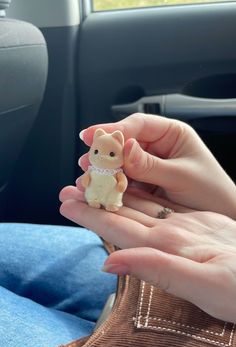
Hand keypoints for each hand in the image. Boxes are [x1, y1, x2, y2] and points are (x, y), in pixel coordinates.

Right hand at [59, 186, 235, 322]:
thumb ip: (156, 268)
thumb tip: (111, 262)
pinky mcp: (198, 229)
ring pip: (141, 207)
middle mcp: (175, 228)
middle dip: (95, 200)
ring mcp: (186, 226)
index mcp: (171, 241)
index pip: (120, 224)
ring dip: (112, 198)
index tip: (67, 203)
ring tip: (89, 189)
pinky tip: (130, 203)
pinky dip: (138, 206)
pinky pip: (159, 213)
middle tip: (68, 191)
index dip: (91, 214)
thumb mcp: (202, 285)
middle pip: (126, 210)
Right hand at [79, 113, 235, 218]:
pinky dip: (112, 187)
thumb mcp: (181, 177)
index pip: (138, 125)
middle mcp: (158, 147)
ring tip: (87, 179)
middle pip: (125, 144)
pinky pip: (125, 181)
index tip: (91, 136)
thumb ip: (151, 165)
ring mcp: (150, 166)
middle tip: (87, 162)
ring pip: (121, 164)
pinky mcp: (145, 184)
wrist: (222, 217)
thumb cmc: (212, 193)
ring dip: (105, 172)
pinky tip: (99, 191)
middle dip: (105, 153)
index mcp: (172, 134)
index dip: (113, 129)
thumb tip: (124, 148)